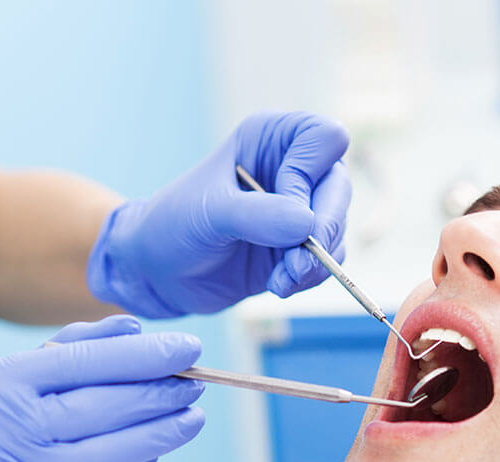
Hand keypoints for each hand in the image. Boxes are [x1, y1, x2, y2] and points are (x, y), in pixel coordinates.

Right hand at [0, 316, 205, 461]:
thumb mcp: (8, 377)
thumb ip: (71, 348)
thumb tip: (134, 326)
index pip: (84, 361)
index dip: (144, 355)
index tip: (189, 346)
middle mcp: (5, 428)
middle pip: (104, 406)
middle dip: (161, 392)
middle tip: (198, 380)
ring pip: (113, 450)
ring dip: (163, 432)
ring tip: (192, 416)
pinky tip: (157, 452)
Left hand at [87, 111, 350, 317]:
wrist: (160, 271)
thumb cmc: (174, 224)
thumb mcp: (210, 213)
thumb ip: (258, 215)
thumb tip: (307, 225)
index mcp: (273, 139)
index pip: (325, 139)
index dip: (309, 176)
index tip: (283, 210)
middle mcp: (294, 168)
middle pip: (340, 189)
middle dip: (323, 230)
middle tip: (296, 265)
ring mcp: (301, 209)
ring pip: (338, 229)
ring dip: (315, 262)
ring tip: (280, 281)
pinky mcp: (301, 246)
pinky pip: (329, 259)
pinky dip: (310, 277)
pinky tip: (279, 285)